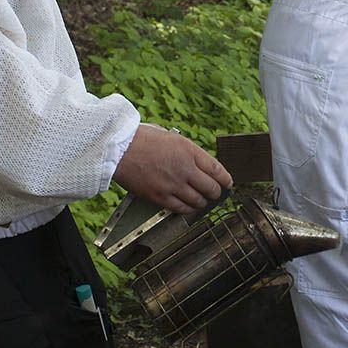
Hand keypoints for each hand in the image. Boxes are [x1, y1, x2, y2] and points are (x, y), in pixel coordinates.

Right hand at [113, 124, 233, 213]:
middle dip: (216, 192)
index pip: (217, 169)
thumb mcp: (172, 137)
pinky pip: (181, 209)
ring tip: (202, 201)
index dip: (226, 179)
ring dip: (203, 202)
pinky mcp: (160, 197)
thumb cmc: (142, 139)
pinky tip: (188, 207)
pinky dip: (188, 209)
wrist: (119, 149)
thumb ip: (187, 152)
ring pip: (198, 201)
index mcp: (189, 150)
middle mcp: (184, 168)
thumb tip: (198, 165)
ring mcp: (173, 184)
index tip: (228, 183)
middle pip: (211, 188)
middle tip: (215, 193)